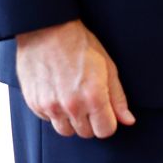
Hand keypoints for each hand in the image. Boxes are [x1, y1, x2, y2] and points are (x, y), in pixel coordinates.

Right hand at [15, 19, 135, 138]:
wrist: (46, 29)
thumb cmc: (79, 44)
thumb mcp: (107, 67)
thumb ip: (118, 98)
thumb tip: (128, 120)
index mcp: (93, 97)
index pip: (105, 131)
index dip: (108, 122)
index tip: (105, 112)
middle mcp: (71, 106)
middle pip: (86, 133)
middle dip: (91, 121)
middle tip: (88, 100)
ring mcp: (50, 106)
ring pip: (66, 131)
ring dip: (72, 120)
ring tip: (72, 99)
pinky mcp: (34, 104)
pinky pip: (48, 120)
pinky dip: (54, 112)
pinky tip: (57, 93)